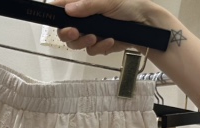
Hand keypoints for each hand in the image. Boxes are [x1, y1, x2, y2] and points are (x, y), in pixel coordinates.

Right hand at [50, 0, 174, 56]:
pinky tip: (109, 41)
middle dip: (68, 34)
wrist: (146, 25)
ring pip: (76, 43)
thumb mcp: (109, 1)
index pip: (63, 6)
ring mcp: (91, 31)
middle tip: (74, 33)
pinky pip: (91, 50)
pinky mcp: (99, 44)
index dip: (55, 12)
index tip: (53, 18)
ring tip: (96, 37)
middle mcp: (85, 18)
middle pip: (65, 30)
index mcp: (84, 3)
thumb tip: (69, 9)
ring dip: (84, 42)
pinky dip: (99, 47)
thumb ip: (88, 5)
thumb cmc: (130, 6)